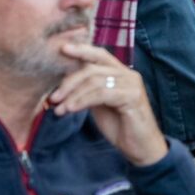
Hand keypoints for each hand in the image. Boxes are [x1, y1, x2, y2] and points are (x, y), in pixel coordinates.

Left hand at [49, 43, 168, 166]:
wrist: (140, 146)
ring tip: (60, 109)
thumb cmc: (120, 125)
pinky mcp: (132, 97)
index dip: (82, 50)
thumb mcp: (100, 104)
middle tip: (54, 98)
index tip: (62, 49)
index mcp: (121, 73)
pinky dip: (82, 101)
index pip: (100, 55)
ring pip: (95, 81)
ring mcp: (132, 84)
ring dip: (73, 95)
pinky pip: (102, 94)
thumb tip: (64, 84)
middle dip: (69, 82)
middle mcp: (129, 74)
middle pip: (93, 68)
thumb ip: (89, 91)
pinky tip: (71, 109)